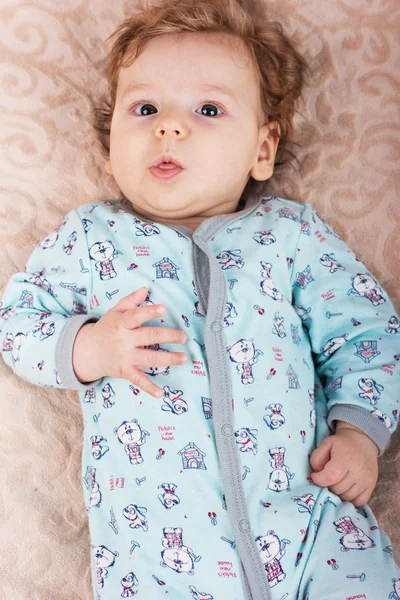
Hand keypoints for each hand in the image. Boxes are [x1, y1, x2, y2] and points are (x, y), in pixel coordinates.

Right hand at [72, 286, 187, 397]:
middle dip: (169, 336)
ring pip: (150, 358)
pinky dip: (149, 388)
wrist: (87, 352)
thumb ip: (130, 301)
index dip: (150, 312)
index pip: (137, 316)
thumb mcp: (114, 312)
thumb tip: (145, 289)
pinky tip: (160, 393)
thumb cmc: (106, 328)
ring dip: (168, 359)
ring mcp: (126, 357)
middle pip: (150, 337)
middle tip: (183, 337)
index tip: (164, 309)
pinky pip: (138, 380)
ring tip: (184, 358)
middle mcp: (125, 340)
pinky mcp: (126, 371)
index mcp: (123, 323)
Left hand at [309, 423, 378, 506]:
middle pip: (337, 489)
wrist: (362, 441)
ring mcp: (366, 480)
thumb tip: (316, 474)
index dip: (319, 479)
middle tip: (327, 477)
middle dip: (328, 485)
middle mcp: (358, 471)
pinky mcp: (372, 486)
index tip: (315, 476)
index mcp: (345, 458)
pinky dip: (350, 499)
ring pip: (347, 497)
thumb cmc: (341, 444)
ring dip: (338, 492)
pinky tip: (346, 489)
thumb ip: (317, 458)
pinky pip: (359, 502)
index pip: (330, 476)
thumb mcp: (325, 444)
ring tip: (337, 482)